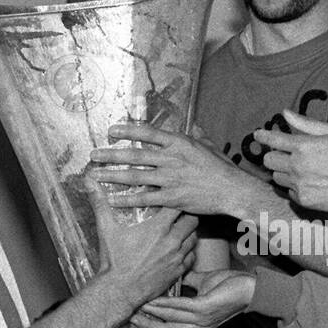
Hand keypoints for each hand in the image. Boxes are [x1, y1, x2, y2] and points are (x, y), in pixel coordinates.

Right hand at [87, 175, 196, 308]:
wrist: (119, 291)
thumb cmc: (113, 261)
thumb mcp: (106, 229)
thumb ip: (100, 203)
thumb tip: (89, 181)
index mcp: (158, 227)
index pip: (177, 204)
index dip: (176, 199)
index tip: (170, 198)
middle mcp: (172, 241)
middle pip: (193, 220)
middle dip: (187, 215)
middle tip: (179, 214)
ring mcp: (177, 257)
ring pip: (194, 238)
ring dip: (189, 233)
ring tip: (179, 231)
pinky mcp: (178, 271)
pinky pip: (192, 257)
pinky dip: (187, 252)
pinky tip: (178, 250)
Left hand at [88, 123, 254, 216]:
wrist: (232, 190)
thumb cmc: (222, 168)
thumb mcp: (209, 146)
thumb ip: (198, 136)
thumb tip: (194, 126)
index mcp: (179, 143)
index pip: (148, 133)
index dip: (127, 131)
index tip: (111, 131)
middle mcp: (171, 159)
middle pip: (135, 155)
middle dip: (111, 154)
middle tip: (94, 155)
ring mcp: (170, 179)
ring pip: (135, 176)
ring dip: (113, 176)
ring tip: (96, 175)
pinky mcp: (172, 197)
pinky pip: (145, 198)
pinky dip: (127, 199)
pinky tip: (113, 200)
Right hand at [131, 269, 255, 327]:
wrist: (252, 287)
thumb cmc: (231, 285)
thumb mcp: (204, 285)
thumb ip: (190, 283)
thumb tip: (176, 276)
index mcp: (199, 326)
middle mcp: (199, 327)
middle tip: (129, 320)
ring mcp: (202, 319)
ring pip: (170, 322)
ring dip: (151, 315)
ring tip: (135, 309)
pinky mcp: (205, 308)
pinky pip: (179, 308)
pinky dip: (164, 304)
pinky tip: (152, 300)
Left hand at [255, 111, 327, 211]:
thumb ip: (307, 124)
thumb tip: (285, 113)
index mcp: (305, 146)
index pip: (274, 139)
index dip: (263, 136)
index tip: (258, 134)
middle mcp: (298, 166)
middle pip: (269, 160)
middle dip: (274, 155)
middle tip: (285, 154)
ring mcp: (300, 185)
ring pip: (277, 177)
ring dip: (284, 171)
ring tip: (303, 169)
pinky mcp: (304, 200)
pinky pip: (289, 191)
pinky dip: (295, 186)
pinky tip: (311, 182)